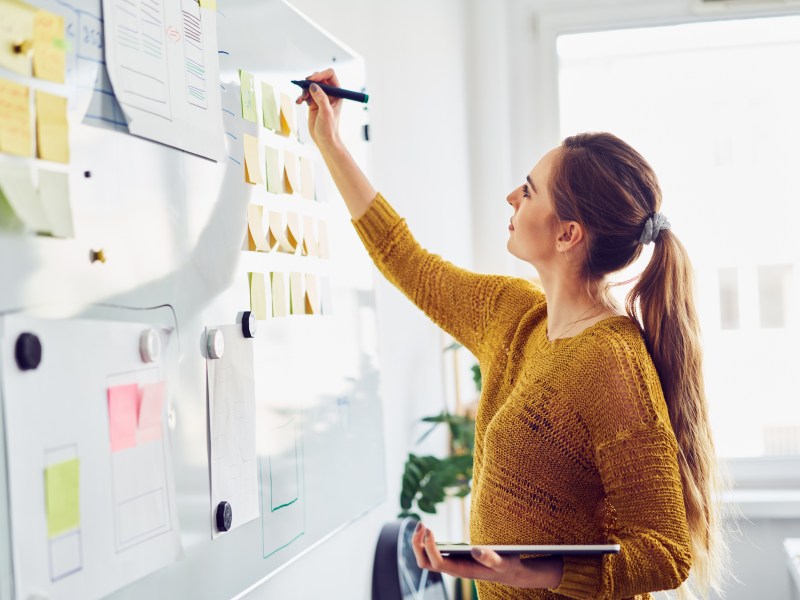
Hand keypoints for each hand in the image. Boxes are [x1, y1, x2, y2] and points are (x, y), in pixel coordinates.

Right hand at [296, 68, 342, 150]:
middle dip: (310, 81)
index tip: (311, 80)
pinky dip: (301, 96)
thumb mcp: (326, 112)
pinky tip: (299, 102)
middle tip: (304, 87)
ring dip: (304, 90)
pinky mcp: (313, 103)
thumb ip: (321, 98)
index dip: (320, 74)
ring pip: (310, 86)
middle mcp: (330, 94)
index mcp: (337, 93)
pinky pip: (306, 94)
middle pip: (319, 78)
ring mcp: (321, 98)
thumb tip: (313, 86)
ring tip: (302, 99)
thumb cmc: (329, 128)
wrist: (324, 140)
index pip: (330, 75)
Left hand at [411, 523, 563, 589]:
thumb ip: (491, 558)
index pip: (438, 563)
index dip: (429, 547)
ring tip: (422, 525)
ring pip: (425, 559)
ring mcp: (451, 566)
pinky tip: (428, 531)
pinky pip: (431, 555)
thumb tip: (476, 550)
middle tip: (421, 524)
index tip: (429, 529)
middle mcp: (453, 570)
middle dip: (418, 545)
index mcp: (462, 571)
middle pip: (425, 563)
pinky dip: (425, 543)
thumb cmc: (506, 566)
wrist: (510, 572)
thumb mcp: (503, 562)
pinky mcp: (452, 560)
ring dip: (419, 543)